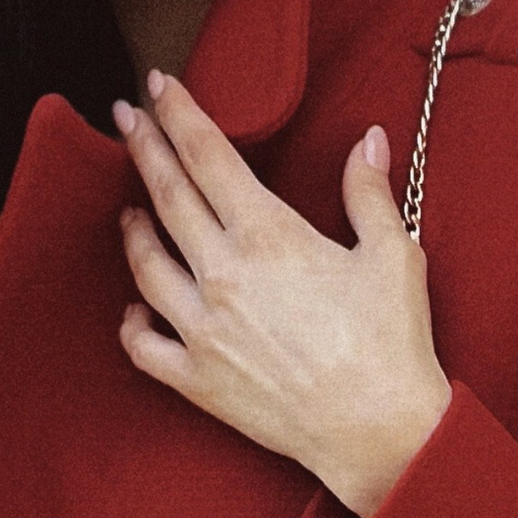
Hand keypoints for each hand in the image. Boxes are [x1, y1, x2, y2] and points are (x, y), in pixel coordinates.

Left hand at [114, 71, 451, 517]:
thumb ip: (368, 192)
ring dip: (133, 229)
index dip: (178, 114)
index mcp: (269, 235)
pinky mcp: (197, 379)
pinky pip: (144, 344)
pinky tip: (134, 306)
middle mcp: (223, 275)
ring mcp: (202, 328)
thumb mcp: (392, 254)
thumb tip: (367, 139)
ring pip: (145, 265)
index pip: (208, 155)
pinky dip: (131, 321)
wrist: (378, 430)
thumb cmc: (390, 344)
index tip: (156, 86)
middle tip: (126, 119)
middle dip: (143, 148)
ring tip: (129, 208)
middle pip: (167, 196)